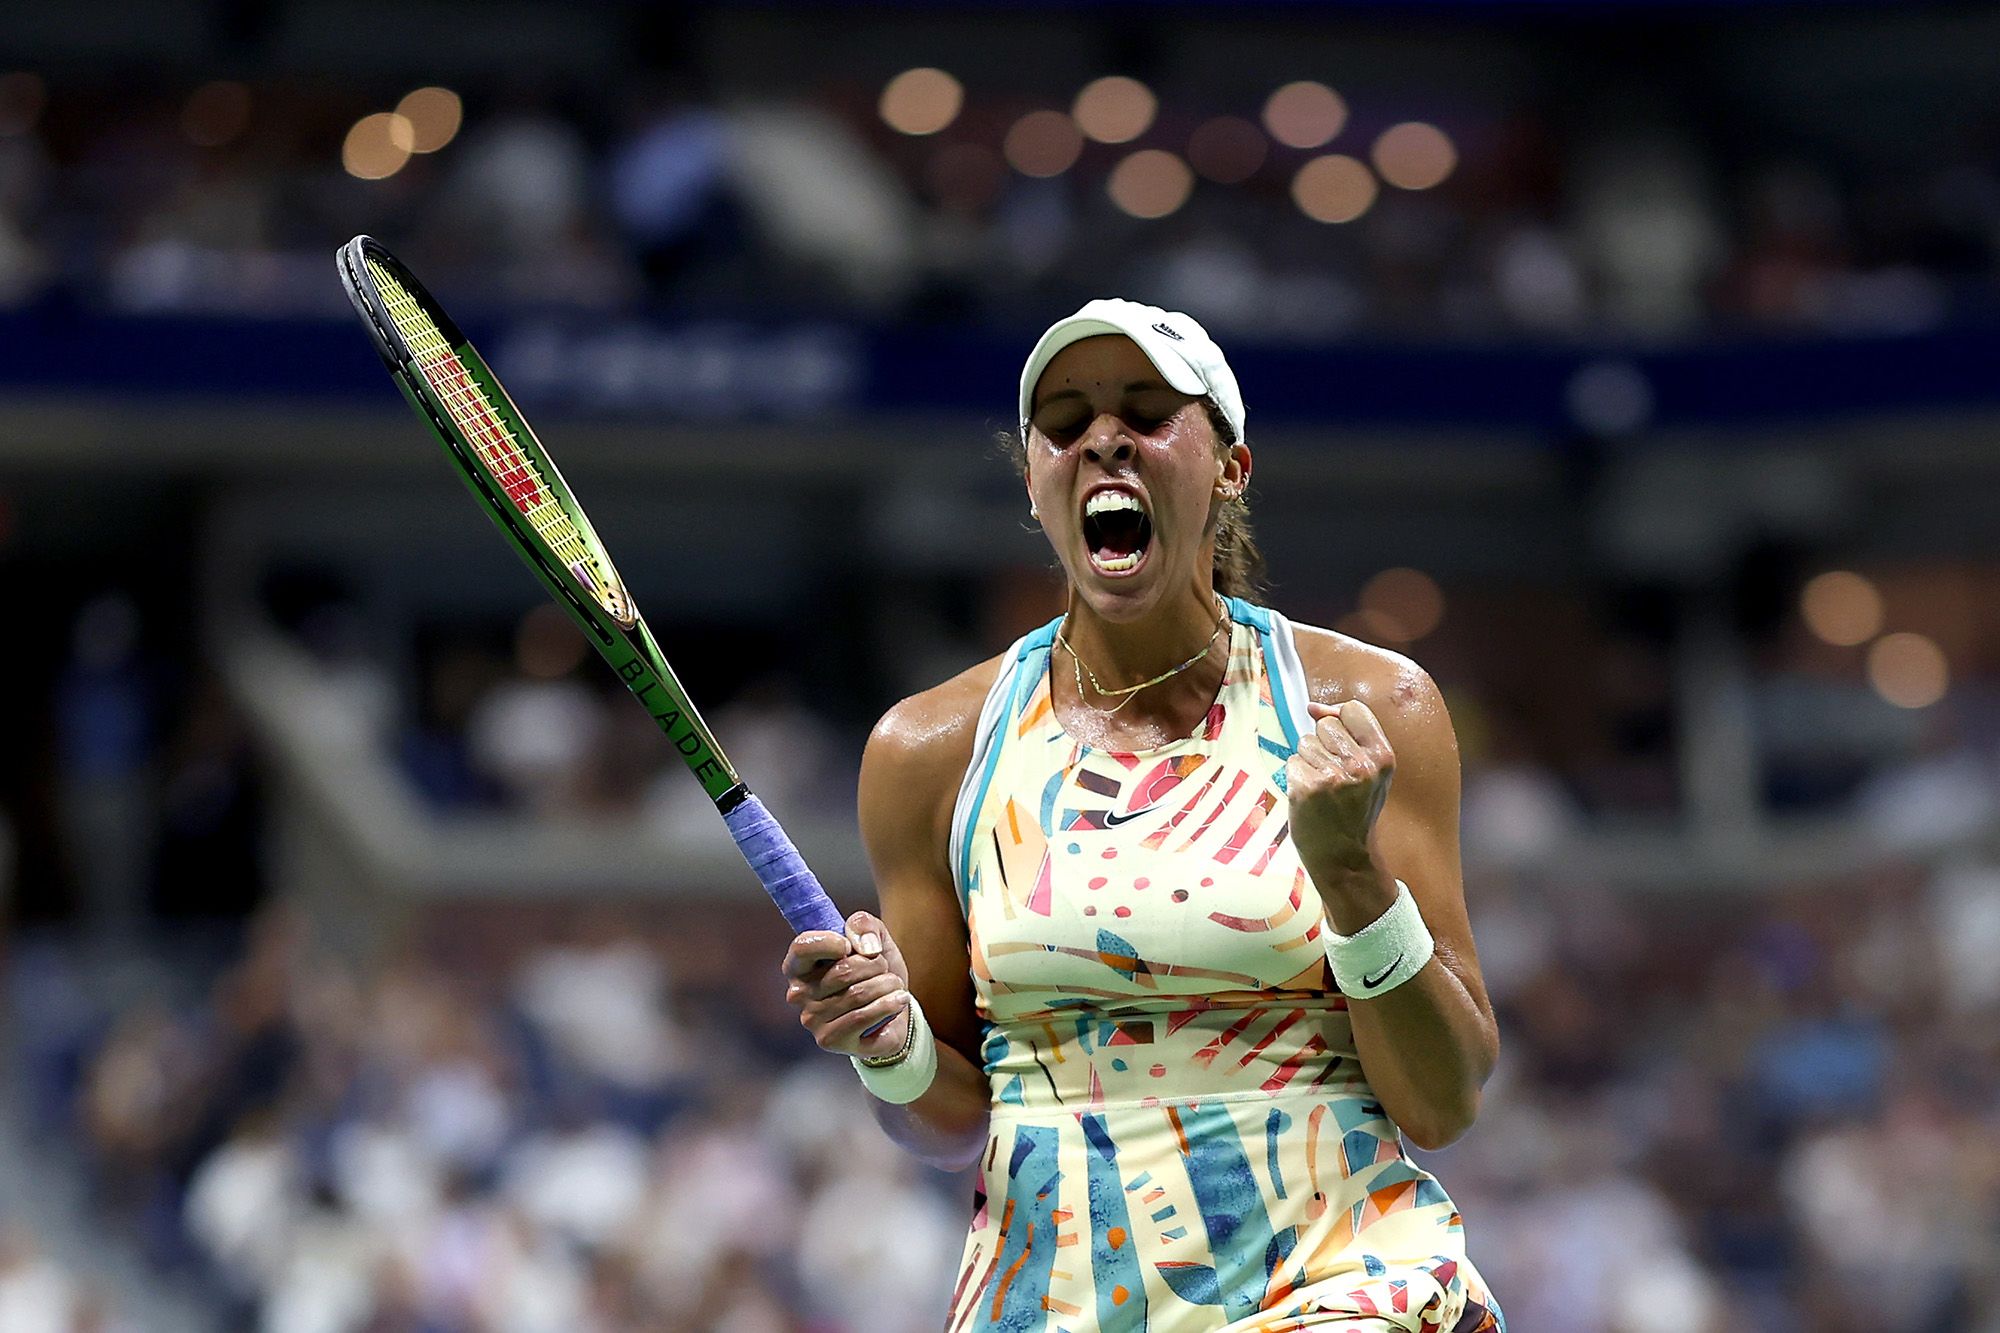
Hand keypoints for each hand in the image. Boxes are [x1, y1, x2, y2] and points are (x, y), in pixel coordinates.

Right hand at [781, 911, 911, 1059]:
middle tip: (884, 969)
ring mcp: (812, 1020)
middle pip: (843, 969)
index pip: (803, 946)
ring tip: (894, 985)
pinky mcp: (830, 1040)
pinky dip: (889, 1004)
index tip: (851, 946)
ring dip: (888, 984)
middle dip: (876, 964)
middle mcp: (798, 994)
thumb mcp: (874, 937)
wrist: (893, 1009)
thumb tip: (863, 947)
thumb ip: (863, 924)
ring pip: (858, 993)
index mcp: (799, 965)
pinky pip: (864, 1017)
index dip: (832, 942)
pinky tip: (899, 1000)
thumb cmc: (875, 971)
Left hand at [1285, 700, 1395, 879]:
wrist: (1344, 859)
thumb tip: (1312, 707)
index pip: (1353, 710)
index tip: (1339, 743)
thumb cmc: (1354, 811)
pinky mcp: (1306, 788)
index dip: (1340, 720)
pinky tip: (1309, 798)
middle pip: (1325, 725)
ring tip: (1323, 789)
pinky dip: (1295, 778)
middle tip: (1334, 777)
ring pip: (1305, 743)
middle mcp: (1361, 765)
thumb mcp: (1370, 772)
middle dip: (1323, 745)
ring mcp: (1333, 777)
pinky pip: (1291, 762)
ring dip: (1308, 762)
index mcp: (1383, 757)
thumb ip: (1350, 735)